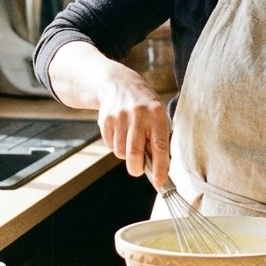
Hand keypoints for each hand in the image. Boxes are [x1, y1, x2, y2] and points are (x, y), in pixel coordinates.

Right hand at [95, 69, 171, 187]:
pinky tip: (119, 132)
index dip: (160, 167)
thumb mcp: (157, 115)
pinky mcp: (105, 119)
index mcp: (157, 114)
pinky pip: (110, 145)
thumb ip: (159, 138)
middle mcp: (139, 114)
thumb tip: (160, 168)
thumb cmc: (144, 106)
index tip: (159, 183)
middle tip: (137, 169)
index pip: (160, 146)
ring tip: (129, 141)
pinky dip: (115, 145)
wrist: (117, 83)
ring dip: (125, 154)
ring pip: (121, 152)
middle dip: (136, 168)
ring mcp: (120, 116)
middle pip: (134, 152)